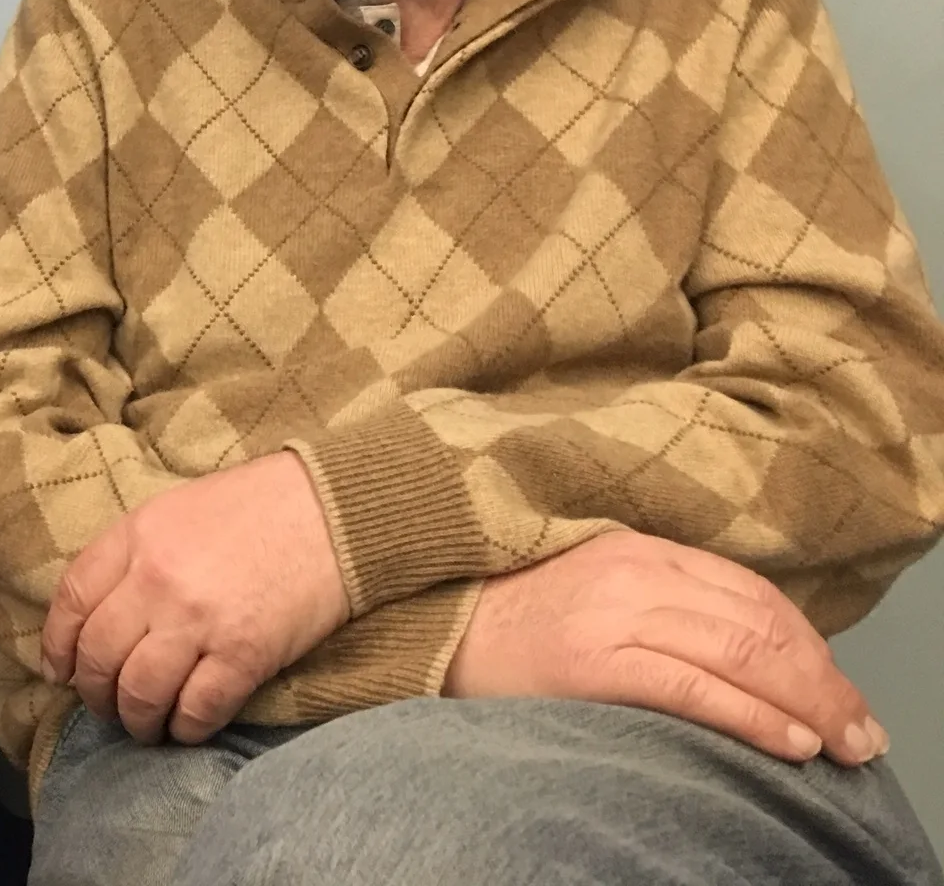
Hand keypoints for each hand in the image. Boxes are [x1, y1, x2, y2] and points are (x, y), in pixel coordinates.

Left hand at [39, 451, 350, 744]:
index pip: (72, 600)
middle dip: (96, 694)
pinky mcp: (245, 654)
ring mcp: (199, 620)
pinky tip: (187, 726)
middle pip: (99, 656)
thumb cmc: (252, 508)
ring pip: (140, 694)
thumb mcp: (174, 511)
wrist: (331, 509)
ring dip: (136, 721)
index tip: (60, 671)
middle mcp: (158, 579)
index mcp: (137, 536)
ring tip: (146, 726)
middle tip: (107, 706)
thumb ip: (132, 555)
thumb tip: (95, 617)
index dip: (57, 645)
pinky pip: (196, 710)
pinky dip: (185, 729)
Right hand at [445, 530, 886, 766]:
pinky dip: (753, 717)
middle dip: (825, 682)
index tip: (839, 691)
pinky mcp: (593, 661)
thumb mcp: (591, 587)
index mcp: (635, 547)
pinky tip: (790, 743)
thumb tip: (740, 650)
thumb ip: (657, 600)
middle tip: (864, 732)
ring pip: (740, 653)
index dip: (810, 645)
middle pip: (759, 622)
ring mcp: (614, 614)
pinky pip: (696, 689)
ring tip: (844, 744)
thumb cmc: (509, 621)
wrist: (426, 626)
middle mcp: (633, 572)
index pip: (751, 591)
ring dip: (808, 704)